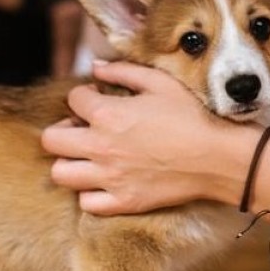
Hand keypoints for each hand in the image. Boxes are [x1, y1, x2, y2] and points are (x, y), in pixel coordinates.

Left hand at [42, 60, 247, 214]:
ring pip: (61, 173)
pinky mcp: (123, 202)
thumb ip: (123, 71)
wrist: (218, 157)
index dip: (85, 95)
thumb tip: (96, 68)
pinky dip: (91, 191)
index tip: (99, 98)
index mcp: (108, 114)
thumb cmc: (192, 115)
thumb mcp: (160, 83)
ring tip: (90, 155)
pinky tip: (106, 179)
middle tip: (84, 128)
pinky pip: (86, 202)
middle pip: (52, 139)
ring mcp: (109, 178)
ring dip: (71, 161)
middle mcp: (100, 147)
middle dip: (63, 129)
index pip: (73, 99)